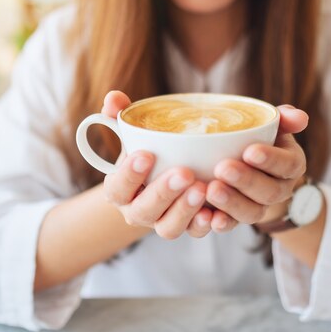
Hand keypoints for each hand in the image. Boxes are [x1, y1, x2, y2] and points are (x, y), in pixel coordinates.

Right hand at [101, 91, 213, 239]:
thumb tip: (114, 98)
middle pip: (144, 210)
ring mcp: (161, 222)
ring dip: (185, 210)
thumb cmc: (148, 151)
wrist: (163, 177)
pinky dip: (204, 225)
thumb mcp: (133, 135)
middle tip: (184, 172)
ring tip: (202, 188)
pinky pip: (194, 233)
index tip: (146, 154)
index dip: (129, 174)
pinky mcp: (186, 228)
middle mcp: (137, 211)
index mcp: (120, 189)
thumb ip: (121, 116)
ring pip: (168, 228)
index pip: (117, 187)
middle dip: (163, 192)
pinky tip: (216, 212)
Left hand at [205, 105, 307, 232]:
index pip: (288, 164)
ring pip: (252, 212)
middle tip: (223, 168)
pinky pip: (232, 225)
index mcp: (291, 164)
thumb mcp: (273, 125)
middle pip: (269, 192)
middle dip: (246, 181)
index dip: (271, 160)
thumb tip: (299, 117)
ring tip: (212, 189)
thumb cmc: (259, 138)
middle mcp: (279, 190)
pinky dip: (221, 223)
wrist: (247, 164)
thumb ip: (285, 118)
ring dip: (232, 203)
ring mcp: (260, 207)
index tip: (250, 151)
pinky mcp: (238, 219)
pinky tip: (207, 216)